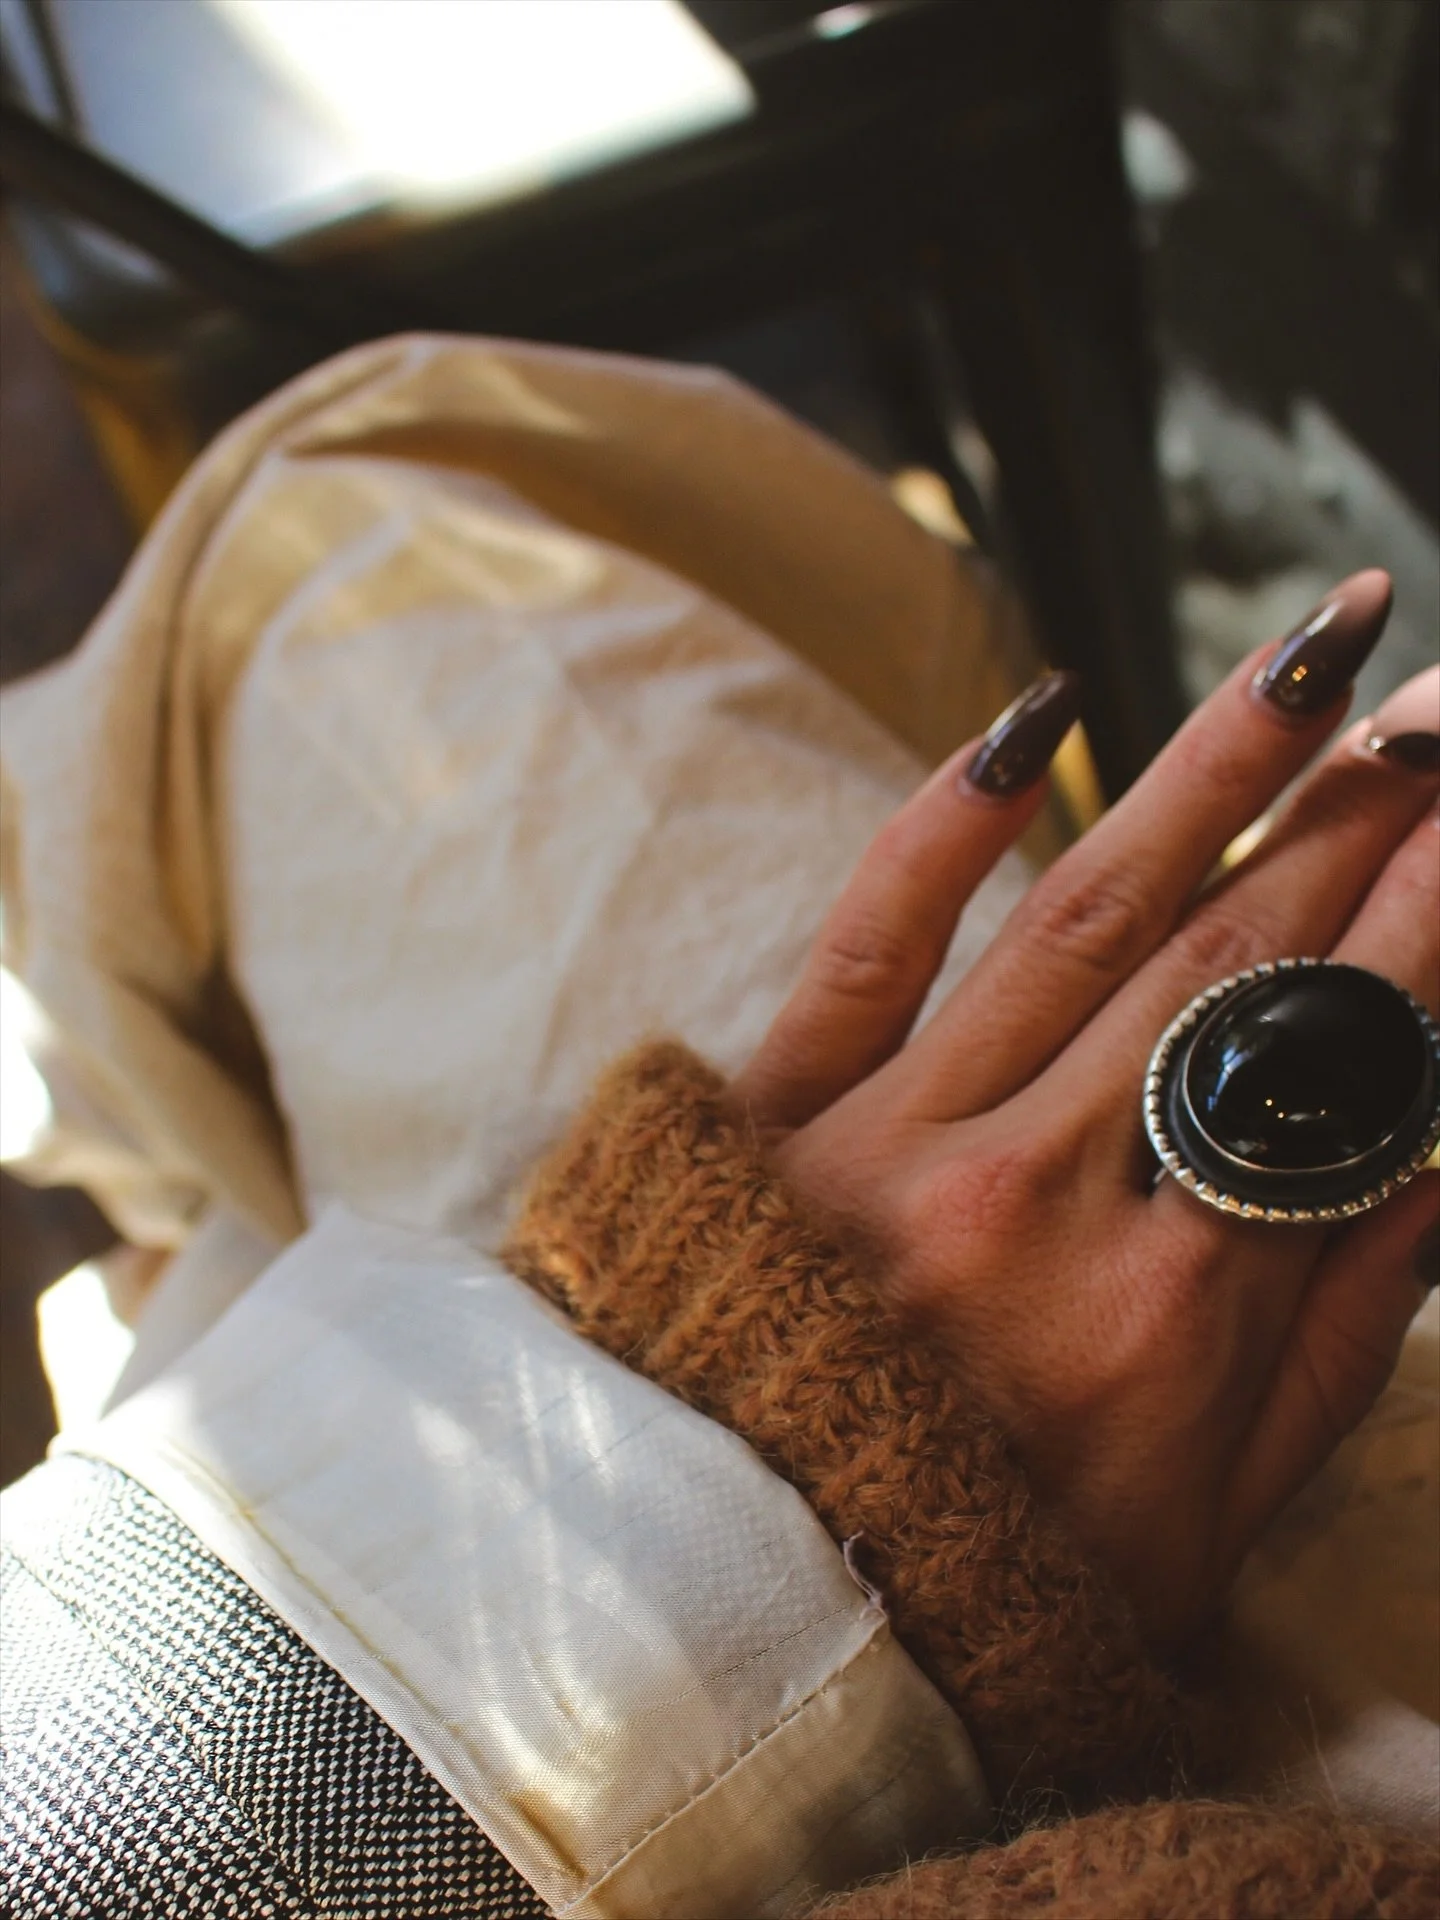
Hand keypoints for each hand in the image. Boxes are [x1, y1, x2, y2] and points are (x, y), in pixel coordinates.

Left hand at [734, 571, 1438, 1646]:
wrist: (737, 1610)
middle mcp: (1038, 1199)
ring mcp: (896, 1137)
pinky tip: (1032, 715)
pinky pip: (869, 938)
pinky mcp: (779, 1111)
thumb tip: (1430, 1151)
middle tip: (1434, 707)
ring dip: (1204, 772)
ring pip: (1078, 913)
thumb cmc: (991, 1578)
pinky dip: (944, 822)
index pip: (1330, 1064)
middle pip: (1227, 962)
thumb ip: (1334, 1332)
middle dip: (1353, 819)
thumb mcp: (1211, 1513)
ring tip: (1306, 660)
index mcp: (1168, 1314)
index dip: (1427, 921)